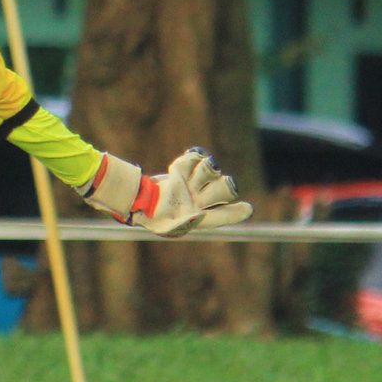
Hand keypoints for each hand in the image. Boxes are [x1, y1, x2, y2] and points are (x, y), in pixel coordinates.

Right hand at [77, 147, 252, 236]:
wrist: (133, 201)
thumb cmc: (151, 218)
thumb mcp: (168, 225)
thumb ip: (184, 222)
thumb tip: (198, 216)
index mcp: (197, 217)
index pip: (220, 215)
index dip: (235, 213)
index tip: (248, 209)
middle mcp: (197, 201)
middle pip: (221, 191)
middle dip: (225, 187)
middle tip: (227, 183)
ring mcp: (190, 186)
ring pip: (209, 172)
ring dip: (209, 168)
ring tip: (208, 165)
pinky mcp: (180, 173)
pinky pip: (193, 160)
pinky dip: (193, 158)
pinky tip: (193, 155)